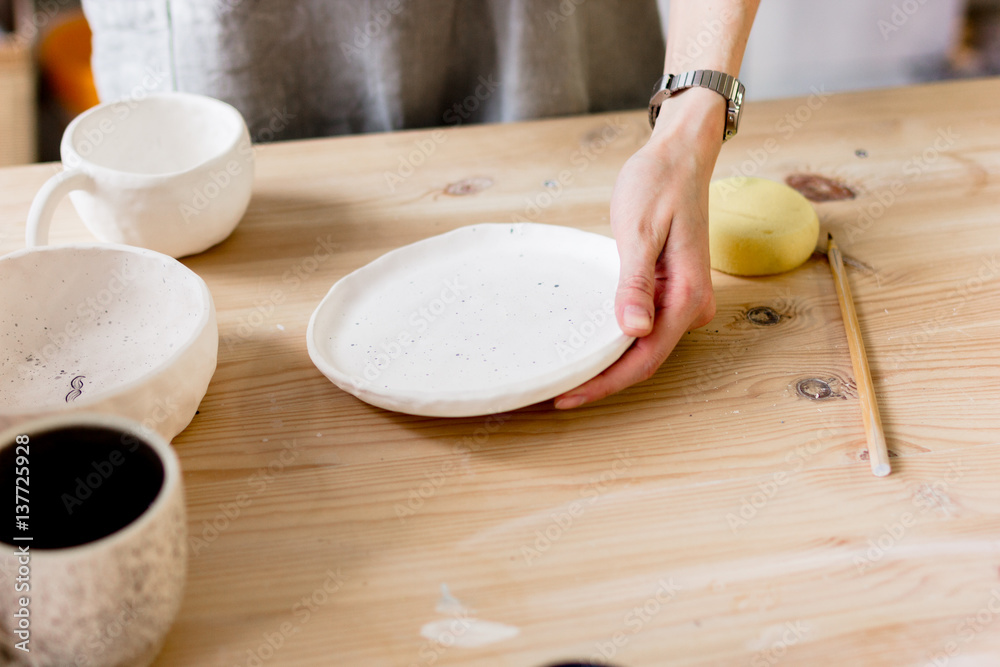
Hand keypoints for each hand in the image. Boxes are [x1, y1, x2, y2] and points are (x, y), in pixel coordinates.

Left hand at [554, 89, 723, 408]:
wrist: (680, 155)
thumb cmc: (658, 184)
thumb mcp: (639, 231)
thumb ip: (636, 283)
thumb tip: (634, 331)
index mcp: (688, 294)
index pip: (646, 356)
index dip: (606, 382)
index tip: (567, 395)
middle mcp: (692, 305)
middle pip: (645, 359)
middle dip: (603, 380)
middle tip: (555, 394)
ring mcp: (683, 299)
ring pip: (644, 346)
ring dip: (608, 364)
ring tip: (566, 377)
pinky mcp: (671, 290)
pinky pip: (644, 326)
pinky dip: (615, 342)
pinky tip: (588, 347)